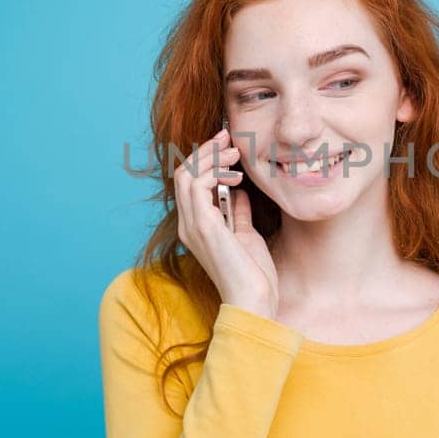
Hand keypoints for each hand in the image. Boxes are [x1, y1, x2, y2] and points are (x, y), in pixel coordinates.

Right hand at [173, 127, 280, 319]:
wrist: (254, 300)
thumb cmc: (252, 274)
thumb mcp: (246, 234)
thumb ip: (238, 213)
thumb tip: (239, 192)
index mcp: (196, 226)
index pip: (190, 183)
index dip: (206, 159)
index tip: (228, 144)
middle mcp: (188, 225)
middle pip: (183, 173)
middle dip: (206, 150)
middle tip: (228, 137)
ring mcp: (192, 226)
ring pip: (187, 175)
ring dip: (210, 157)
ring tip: (234, 151)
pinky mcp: (203, 227)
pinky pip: (197, 186)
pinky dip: (214, 172)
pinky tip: (234, 174)